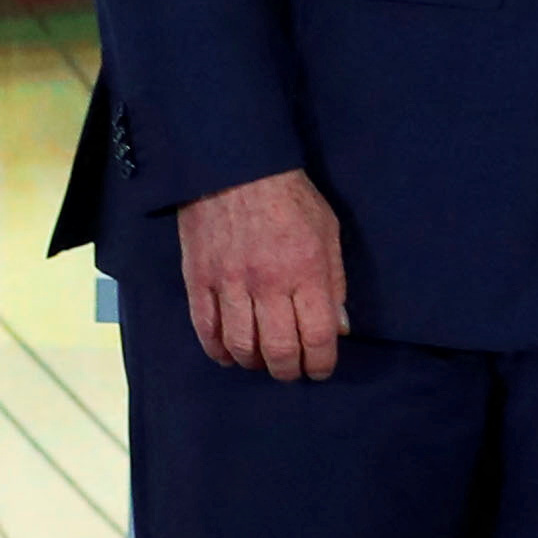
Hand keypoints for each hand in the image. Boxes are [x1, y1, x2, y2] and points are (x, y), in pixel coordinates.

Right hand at [180, 168, 346, 377]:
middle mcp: (268, 284)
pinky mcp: (198, 279)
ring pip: (241, 345)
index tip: (321, 369)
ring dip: (254, 363)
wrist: (235, 167)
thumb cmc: (290, 198)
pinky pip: (205, 329)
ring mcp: (230, 283)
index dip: (321, 363)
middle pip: (279, 350)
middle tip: (291, 370)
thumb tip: (339, 327)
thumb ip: (335, 282)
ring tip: (262, 361)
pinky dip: (218, 350)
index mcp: (306, 271)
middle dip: (288, 370)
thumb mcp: (328, 232)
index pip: (318, 336)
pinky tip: (228, 354)